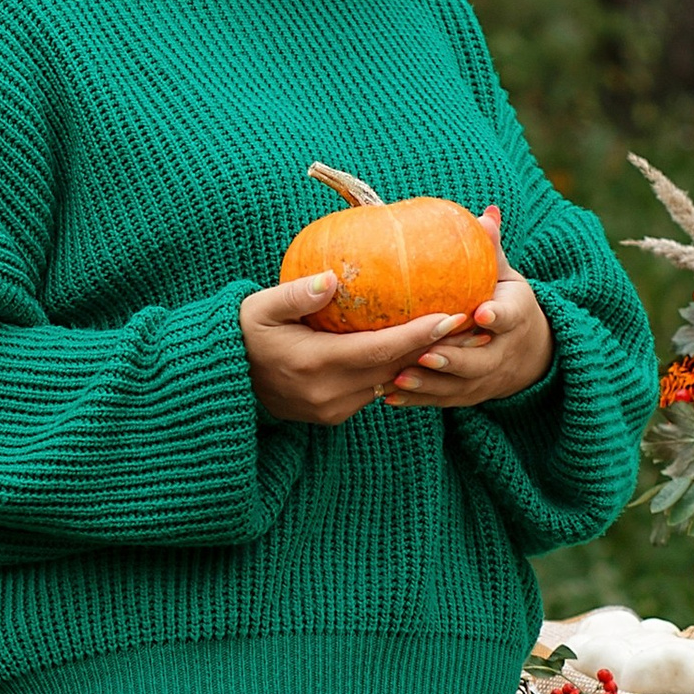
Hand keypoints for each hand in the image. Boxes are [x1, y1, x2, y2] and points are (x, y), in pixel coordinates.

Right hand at [240, 207, 552, 427]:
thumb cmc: (241, 334)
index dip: (417, 335)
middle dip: (434, 347)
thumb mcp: (259, 308)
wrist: (222, 382)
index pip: (378, 351)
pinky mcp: (333, 415)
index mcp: (313, 365)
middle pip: (394, 369)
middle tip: (471, 322)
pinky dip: (397, 369)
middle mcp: (329, 393)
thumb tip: (332, 279)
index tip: (450, 316)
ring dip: (420, 360)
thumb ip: (295, 294)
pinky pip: (374, 389)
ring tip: (454, 334)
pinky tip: (417, 348)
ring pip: (389, 381)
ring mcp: (332, 409)